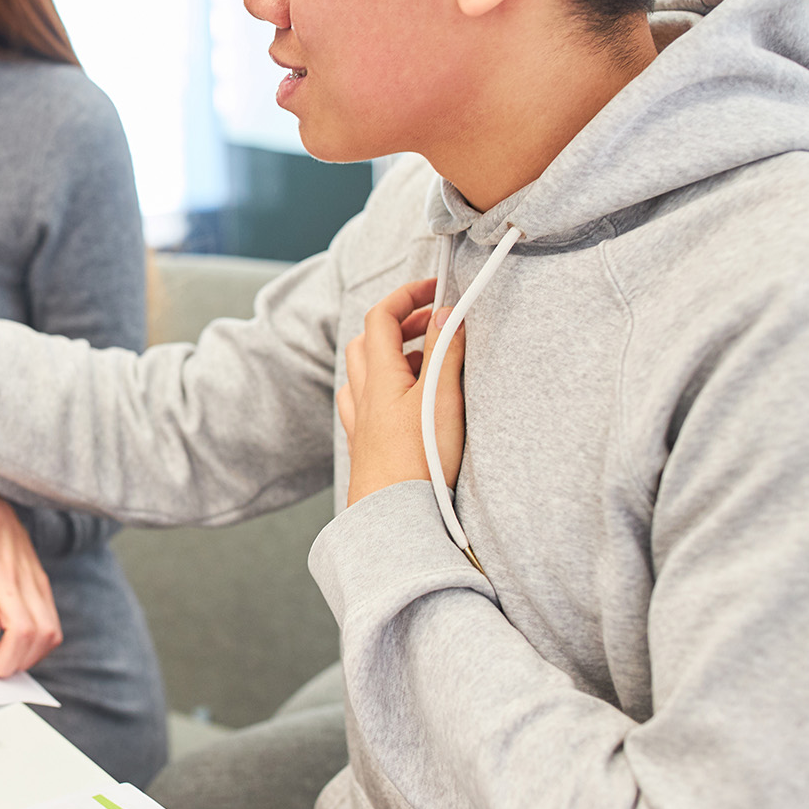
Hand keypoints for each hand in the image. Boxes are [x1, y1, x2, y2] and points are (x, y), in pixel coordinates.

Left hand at [336, 278, 465, 506]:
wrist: (393, 520)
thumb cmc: (417, 461)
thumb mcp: (441, 397)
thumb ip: (446, 351)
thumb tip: (447, 312)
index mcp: (378, 375)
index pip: (381, 317)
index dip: (406, 296)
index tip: (434, 288)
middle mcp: (362, 395)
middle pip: (368, 342)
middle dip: (400, 325)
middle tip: (435, 324)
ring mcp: (360, 422)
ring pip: (365, 374)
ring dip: (392, 358)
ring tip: (428, 364)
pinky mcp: (366, 447)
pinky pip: (366, 404)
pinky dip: (385, 390)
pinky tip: (405, 405)